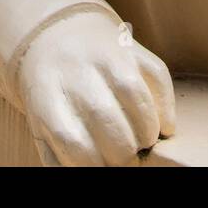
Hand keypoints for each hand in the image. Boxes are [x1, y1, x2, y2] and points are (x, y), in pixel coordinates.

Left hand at [17, 12, 175, 166]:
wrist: (56, 35)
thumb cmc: (53, 93)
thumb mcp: (41, 122)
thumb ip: (58, 154)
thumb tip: (89, 172)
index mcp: (46, 94)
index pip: (72, 140)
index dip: (93, 164)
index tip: (104, 168)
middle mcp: (75, 69)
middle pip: (105, 116)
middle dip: (122, 151)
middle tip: (125, 158)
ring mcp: (104, 52)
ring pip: (133, 93)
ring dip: (147, 130)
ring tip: (144, 142)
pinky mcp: (130, 44)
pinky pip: (157, 74)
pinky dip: (166, 106)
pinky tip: (164, 126)